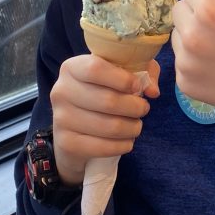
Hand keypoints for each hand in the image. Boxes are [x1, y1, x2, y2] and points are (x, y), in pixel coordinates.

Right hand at [50, 55, 160, 184]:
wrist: (73, 130)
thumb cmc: (101, 94)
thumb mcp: (120, 75)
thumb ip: (143, 73)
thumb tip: (152, 91)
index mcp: (71, 68)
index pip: (96, 69)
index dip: (123, 79)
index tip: (137, 86)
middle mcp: (61, 91)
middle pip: (108, 100)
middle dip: (135, 107)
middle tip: (143, 109)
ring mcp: (61, 118)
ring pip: (109, 126)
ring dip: (132, 128)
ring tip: (136, 125)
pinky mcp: (66, 143)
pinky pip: (103, 147)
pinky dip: (123, 145)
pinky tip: (127, 141)